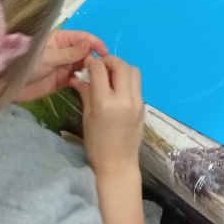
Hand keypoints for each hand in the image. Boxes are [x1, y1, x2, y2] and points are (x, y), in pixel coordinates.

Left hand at [15, 30, 108, 101]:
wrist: (6, 85)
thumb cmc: (25, 64)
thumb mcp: (48, 57)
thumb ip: (70, 53)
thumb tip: (90, 44)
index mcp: (61, 39)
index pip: (84, 38)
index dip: (95, 44)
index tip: (105, 54)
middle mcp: (65, 52)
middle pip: (86, 53)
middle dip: (94, 60)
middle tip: (101, 71)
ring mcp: (63, 67)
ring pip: (83, 67)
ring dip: (90, 72)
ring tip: (96, 79)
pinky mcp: (61, 81)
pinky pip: (77, 80)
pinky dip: (83, 82)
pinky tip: (87, 86)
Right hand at [74, 55, 143, 177]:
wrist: (118, 163)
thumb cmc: (97, 144)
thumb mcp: (87, 117)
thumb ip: (86, 92)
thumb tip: (79, 75)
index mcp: (106, 103)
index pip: (100, 70)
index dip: (92, 63)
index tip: (87, 63)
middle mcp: (124, 98)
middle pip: (121, 65)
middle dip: (109, 60)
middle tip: (100, 66)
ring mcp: (137, 101)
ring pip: (133, 70)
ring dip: (121, 67)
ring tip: (110, 75)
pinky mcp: (143, 104)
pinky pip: (137, 83)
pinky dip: (127, 78)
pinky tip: (118, 87)